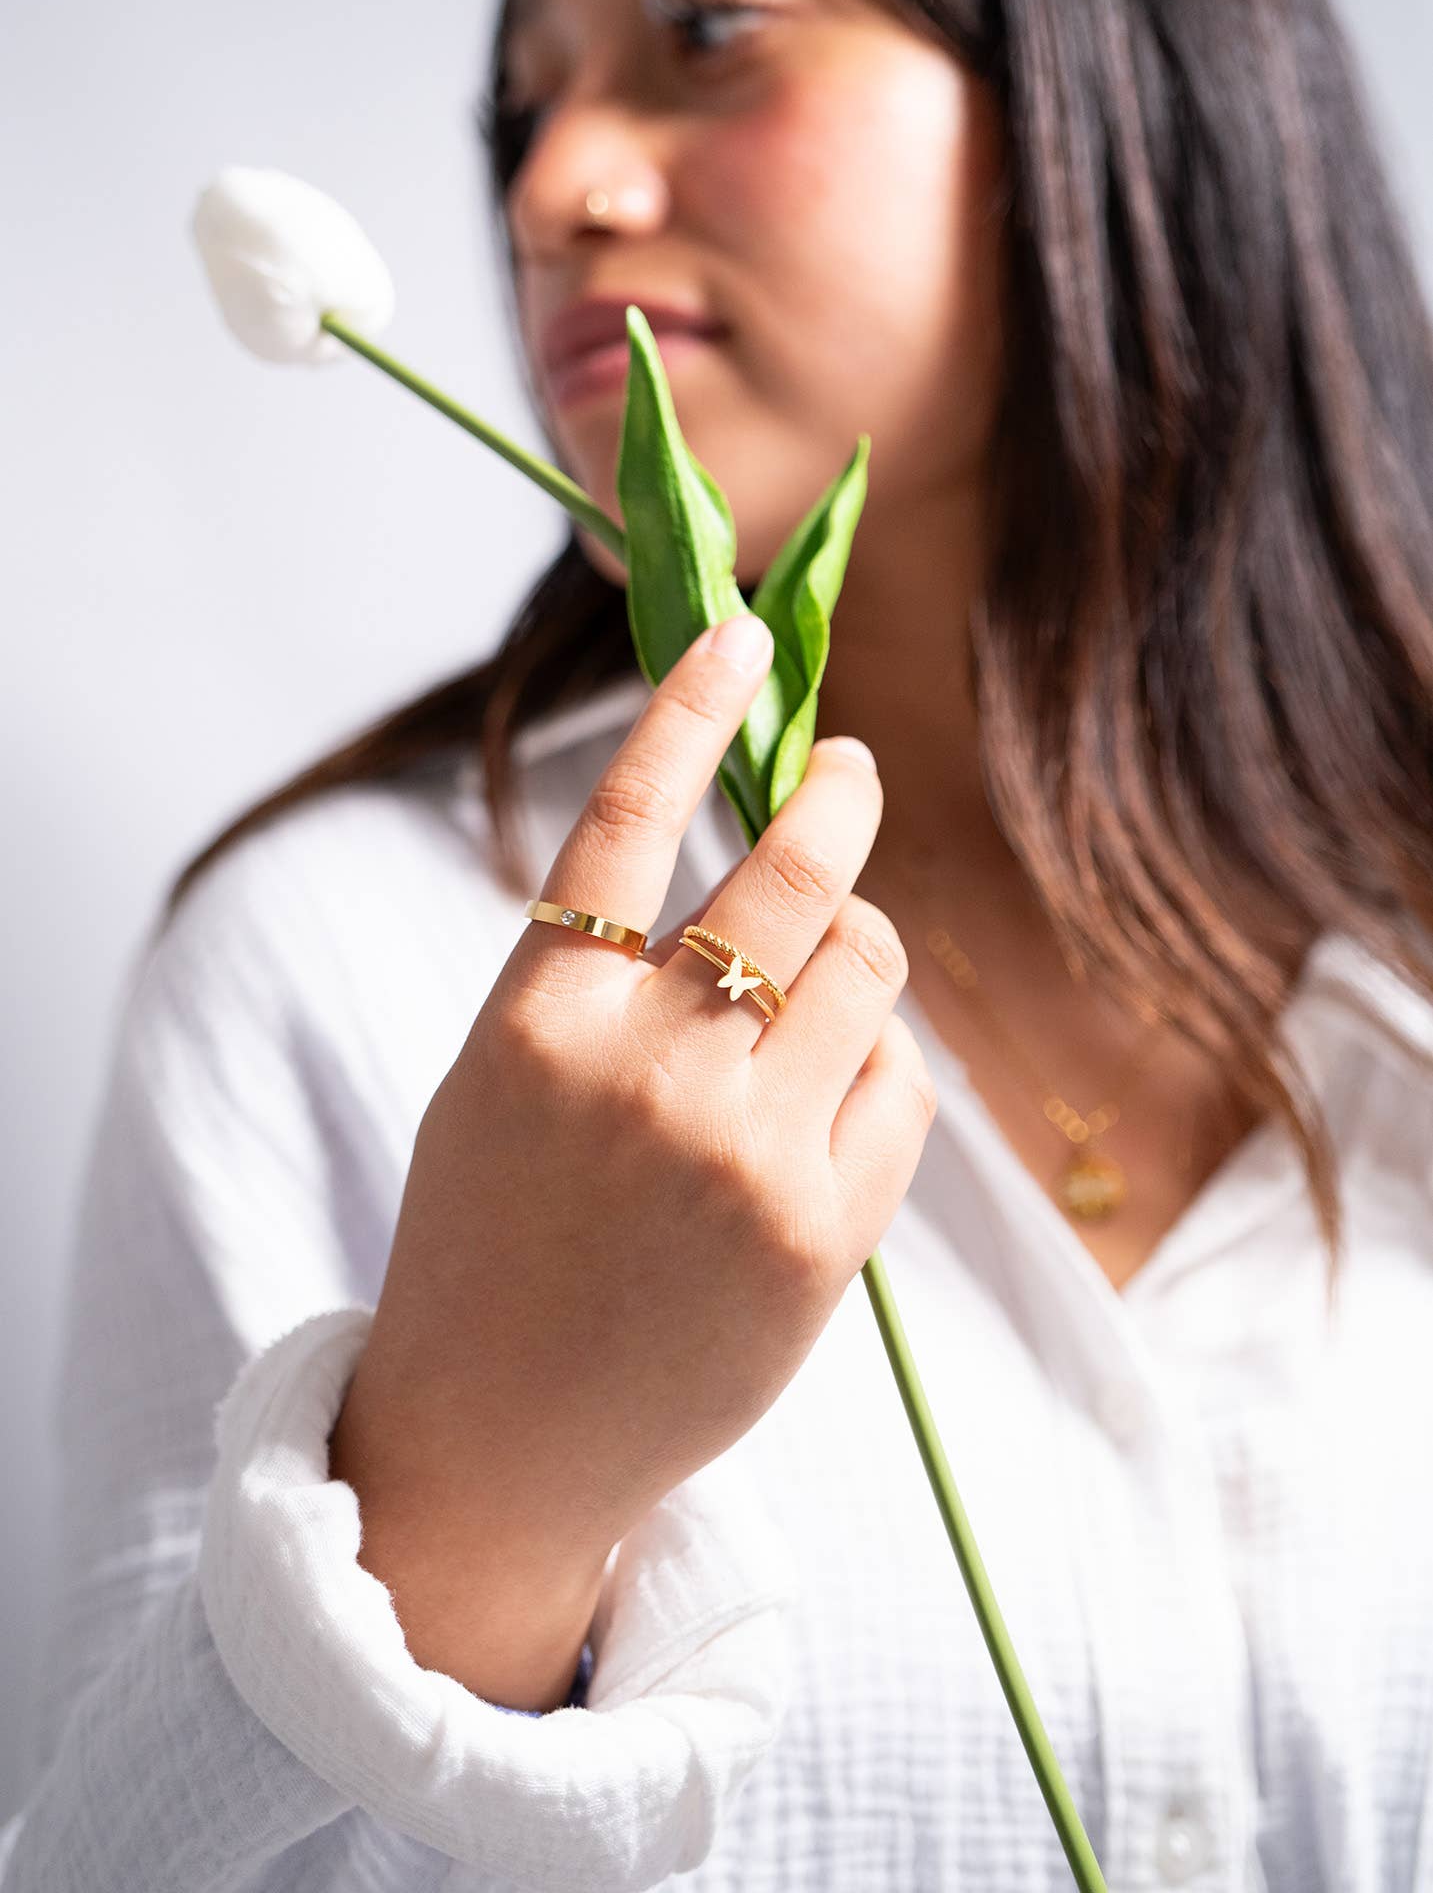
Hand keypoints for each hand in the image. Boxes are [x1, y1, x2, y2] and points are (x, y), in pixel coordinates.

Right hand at [329, 614, 936, 1699]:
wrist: (506, 1436)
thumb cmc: (498, 1237)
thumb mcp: (505, 1081)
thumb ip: (600, 974)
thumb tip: (761, 862)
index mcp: (539, 1021)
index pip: (624, 820)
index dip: (687, 709)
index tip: (736, 633)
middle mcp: (645, 1073)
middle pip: (798, 879)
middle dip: (840, 799)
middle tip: (847, 769)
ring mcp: (744, 1154)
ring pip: (870, 967)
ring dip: (862, 945)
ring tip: (824, 977)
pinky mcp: (826, 1233)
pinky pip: (903, 1083)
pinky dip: (879, 1065)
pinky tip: (826, 1104)